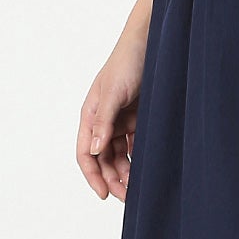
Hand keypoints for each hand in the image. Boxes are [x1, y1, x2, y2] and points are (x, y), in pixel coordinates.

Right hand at [78, 31, 146, 199]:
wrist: (153, 41)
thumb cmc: (127, 61)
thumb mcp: (112, 93)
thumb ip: (103, 122)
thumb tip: (93, 150)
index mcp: (91, 115)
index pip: (85, 153)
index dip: (93, 175)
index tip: (105, 194)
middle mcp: (104, 120)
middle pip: (104, 159)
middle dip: (113, 179)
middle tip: (128, 197)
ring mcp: (122, 120)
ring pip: (121, 155)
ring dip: (127, 171)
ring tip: (139, 187)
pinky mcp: (140, 118)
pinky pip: (137, 144)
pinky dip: (140, 158)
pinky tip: (149, 169)